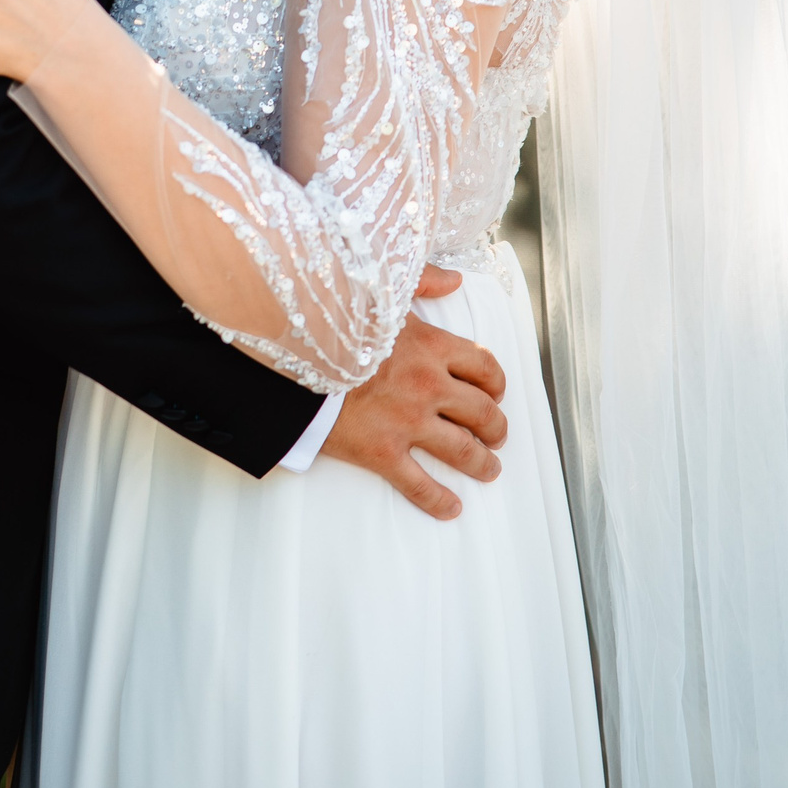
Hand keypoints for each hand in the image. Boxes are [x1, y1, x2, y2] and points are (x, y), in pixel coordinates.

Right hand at [319, 275, 509, 520]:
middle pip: (482, 413)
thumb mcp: (381, 291)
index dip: (496, 383)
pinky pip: (419, 483)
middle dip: (496, 427)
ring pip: (462, 451)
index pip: (484, 367)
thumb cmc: (332, 321)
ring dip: (481, 463)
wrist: (290, 354)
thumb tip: (454, 280)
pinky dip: (438, 500)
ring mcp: (407, 422)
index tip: (495, 392)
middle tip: (497, 435)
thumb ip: (422, 281)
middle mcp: (428, 386)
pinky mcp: (382, 451)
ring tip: (488, 469)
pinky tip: (451, 507)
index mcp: (432, 347)